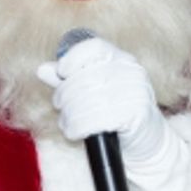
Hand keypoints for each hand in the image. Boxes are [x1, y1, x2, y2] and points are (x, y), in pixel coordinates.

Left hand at [37, 37, 158, 141]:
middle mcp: (131, 72)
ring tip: (66, 123)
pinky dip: (78, 128)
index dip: (72, 58)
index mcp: (122, 60)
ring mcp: (136, 92)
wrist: (147, 142)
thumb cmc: (118, 114)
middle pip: (85, 77)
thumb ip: (69, 79)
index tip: (62, 72)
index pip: (94, 48)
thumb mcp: (95, 92)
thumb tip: (42, 69)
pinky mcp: (135, 115)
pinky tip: (74, 132)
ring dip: (69, 115)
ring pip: (87, 101)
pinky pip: (96, 120)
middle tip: (60, 106)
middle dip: (65, 94)